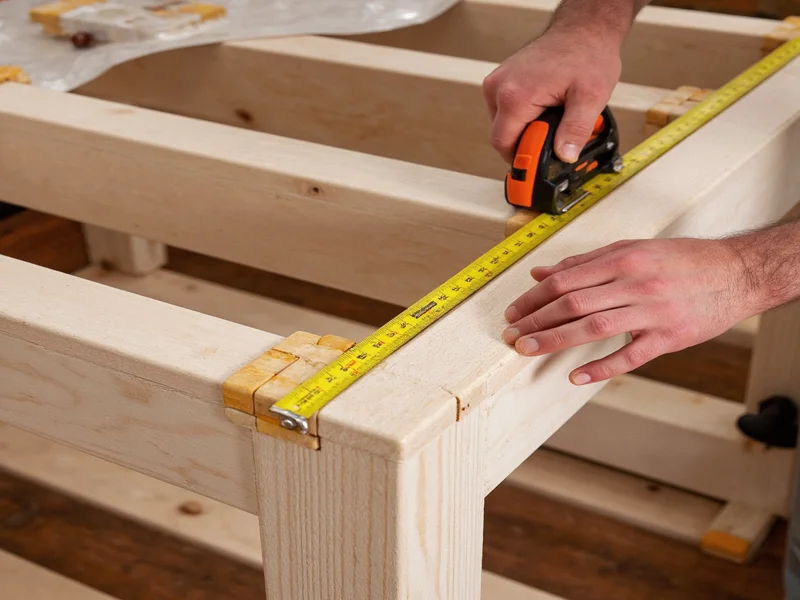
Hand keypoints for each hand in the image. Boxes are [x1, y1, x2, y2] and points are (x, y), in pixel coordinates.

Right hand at [482, 29, 621, 163]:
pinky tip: (543, 109)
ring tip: (551, 119)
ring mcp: (497, 83)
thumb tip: (565, 155)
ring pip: (503, 125)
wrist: (582, 29)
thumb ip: (576, 130)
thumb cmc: (587, 55)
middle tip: (554, 138)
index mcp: (514, 96)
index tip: (540, 165)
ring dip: (525, 130)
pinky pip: (505, 112)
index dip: (522, 159)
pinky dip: (523, 117)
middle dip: (527, 143)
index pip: (503, 144)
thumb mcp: (591, 97)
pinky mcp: (500, 81)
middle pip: (502, 136)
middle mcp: (498, 88)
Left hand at [502, 238, 757, 384]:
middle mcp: (634, 283)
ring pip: (594, 327)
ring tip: (527, 349)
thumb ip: (584, 263)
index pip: (565, 280)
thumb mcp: (631, 250)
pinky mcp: (668, 337)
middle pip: (573, 303)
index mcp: (622, 259)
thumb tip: (541, 273)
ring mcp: (652, 311)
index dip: (533, 298)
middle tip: (511, 335)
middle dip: (535, 320)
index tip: (514, 311)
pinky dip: (601, 367)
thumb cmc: (682, 260)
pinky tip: (577, 376)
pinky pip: (630, 355)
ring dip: (554, 340)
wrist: (736, 273)